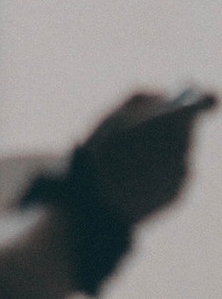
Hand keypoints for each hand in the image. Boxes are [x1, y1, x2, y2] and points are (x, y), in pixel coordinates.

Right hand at [79, 89, 215, 224]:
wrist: (97, 203)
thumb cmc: (100, 154)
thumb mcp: (111, 115)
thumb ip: (140, 98)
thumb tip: (164, 95)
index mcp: (167, 122)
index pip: (202, 103)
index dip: (201, 100)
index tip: (199, 99)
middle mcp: (182, 146)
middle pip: (186, 130)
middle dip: (169, 128)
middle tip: (141, 133)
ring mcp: (182, 172)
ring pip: (179, 153)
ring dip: (161, 152)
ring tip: (129, 161)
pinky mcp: (179, 194)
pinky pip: (172, 176)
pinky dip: (158, 174)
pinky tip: (134, 179)